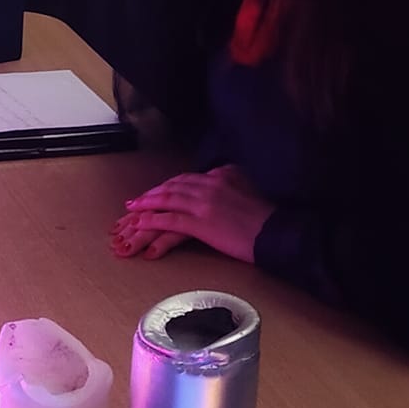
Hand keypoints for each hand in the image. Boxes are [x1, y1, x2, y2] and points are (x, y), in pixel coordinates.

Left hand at [111, 164, 273, 264]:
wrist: (277, 232)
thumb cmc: (266, 216)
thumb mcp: (248, 188)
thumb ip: (231, 180)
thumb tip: (220, 175)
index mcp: (220, 177)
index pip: (186, 179)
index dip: (167, 186)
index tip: (155, 191)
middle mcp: (209, 186)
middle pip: (172, 187)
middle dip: (151, 194)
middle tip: (135, 202)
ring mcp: (204, 204)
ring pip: (167, 200)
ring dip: (146, 205)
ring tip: (131, 211)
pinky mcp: (202, 222)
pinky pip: (170, 220)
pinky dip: (153, 221)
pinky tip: (141, 223)